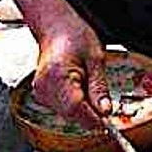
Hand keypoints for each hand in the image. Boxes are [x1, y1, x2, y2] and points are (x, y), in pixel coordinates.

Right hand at [31, 8, 111, 125]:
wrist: (56, 27)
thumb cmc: (74, 36)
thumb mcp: (95, 59)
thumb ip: (99, 88)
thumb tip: (105, 111)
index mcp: (56, 77)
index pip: (76, 108)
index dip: (94, 119)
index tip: (110, 123)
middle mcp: (44, 88)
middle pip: (72, 114)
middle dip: (92, 113)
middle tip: (106, 103)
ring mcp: (41, 93)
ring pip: (68, 114)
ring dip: (84, 108)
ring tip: (89, 84)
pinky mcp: (43, 95)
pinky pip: (64, 108)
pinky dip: (76, 104)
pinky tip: (81, 86)